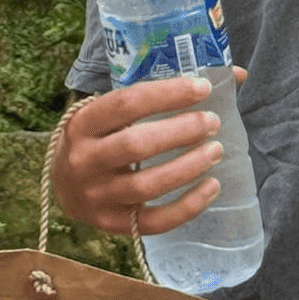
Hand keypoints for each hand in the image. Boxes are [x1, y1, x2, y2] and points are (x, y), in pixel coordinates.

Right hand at [50, 72, 247, 239]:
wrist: (63, 183)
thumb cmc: (101, 136)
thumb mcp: (113, 110)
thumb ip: (163, 92)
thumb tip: (236, 75)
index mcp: (83, 123)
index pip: (126, 104)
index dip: (167, 94)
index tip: (203, 88)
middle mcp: (84, 160)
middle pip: (136, 145)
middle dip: (181, 132)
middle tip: (212, 123)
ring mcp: (96, 196)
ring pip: (147, 185)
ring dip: (187, 167)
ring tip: (216, 151)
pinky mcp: (112, 224)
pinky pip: (154, 222)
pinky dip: (187, 207)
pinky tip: (212, 187)